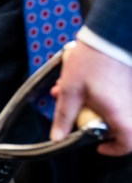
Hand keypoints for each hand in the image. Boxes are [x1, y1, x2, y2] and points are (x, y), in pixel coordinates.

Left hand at [51, 40, 131, 155]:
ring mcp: (131, 92)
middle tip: (76, 114)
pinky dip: (97, 94)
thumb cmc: (93, 59)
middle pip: (117, 124)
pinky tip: (79, 83)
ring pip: (113, 108)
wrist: (110, 32)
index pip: (127, 143)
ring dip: (89, 104)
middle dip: (91, 120)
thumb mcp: (70, 91)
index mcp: (120, 113)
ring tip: (69, 93)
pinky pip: (115, 95)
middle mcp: (131, 104)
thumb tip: (58, 137)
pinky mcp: (129, 82)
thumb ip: (64, 116)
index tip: (99, 146)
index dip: (114, 149)